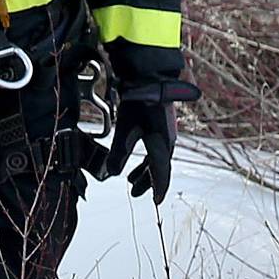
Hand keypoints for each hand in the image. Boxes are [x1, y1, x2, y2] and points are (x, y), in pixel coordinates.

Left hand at [98, 78, 197, 205]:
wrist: (149, 77)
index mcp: (161, 146)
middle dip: (146, 181)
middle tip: (134, 191)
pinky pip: (155, 147)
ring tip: (131, 177)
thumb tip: (111, 173)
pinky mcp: (160, 125)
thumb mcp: (125, 130)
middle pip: (158, 168)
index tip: (154, 201)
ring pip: (156, 158)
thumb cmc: (139, 103)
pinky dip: (145, 156)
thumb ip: (118, 154)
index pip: (161, 175)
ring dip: (144, 169)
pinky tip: (136, 155)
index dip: (157, 189)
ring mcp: (164, 133)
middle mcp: (166, 142)